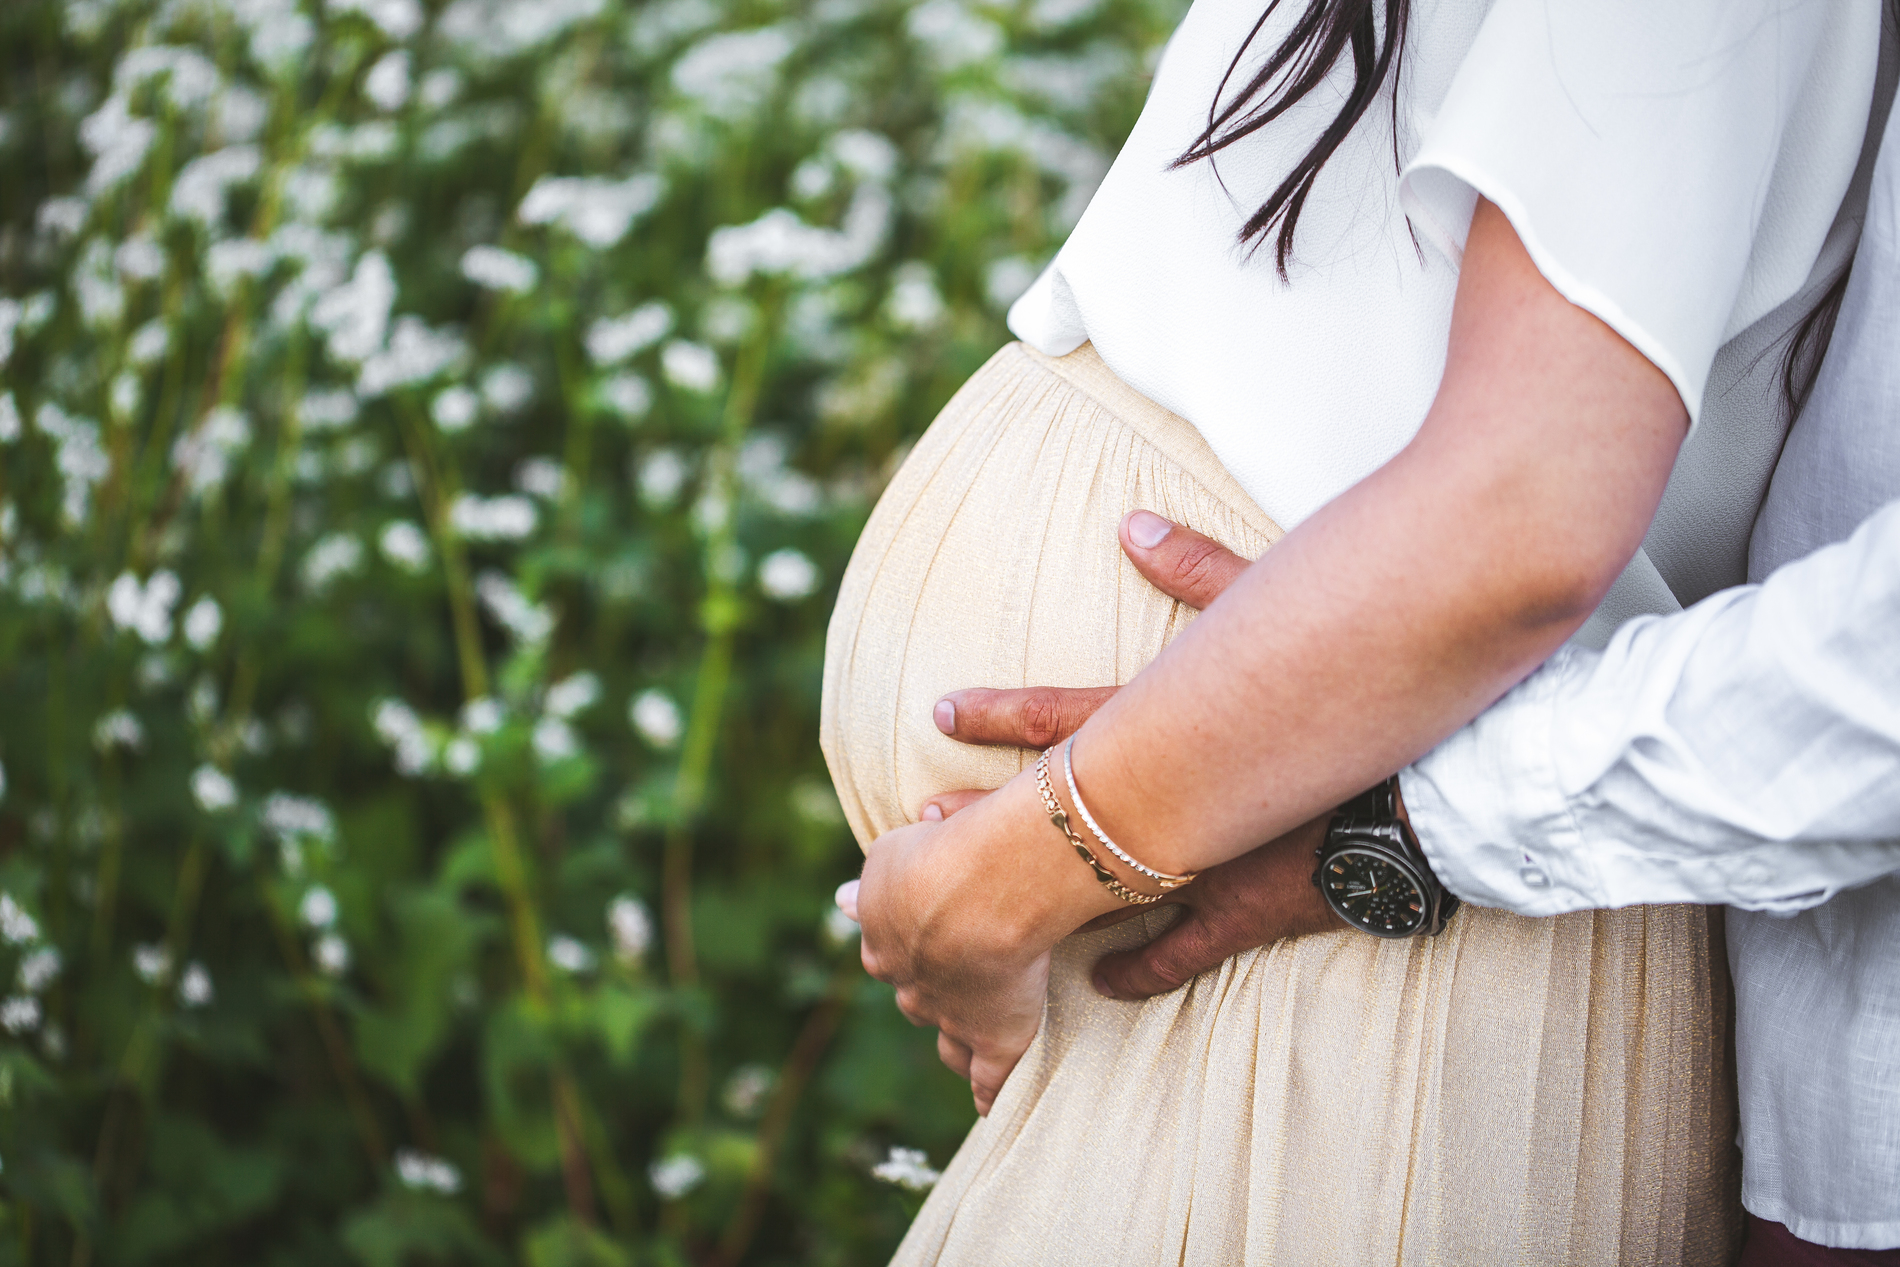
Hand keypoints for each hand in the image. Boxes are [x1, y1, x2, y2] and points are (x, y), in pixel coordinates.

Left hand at [836, 771, 1119, 1115]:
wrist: (978, 891)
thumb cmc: (936, 856)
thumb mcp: (887, 855)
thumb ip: (871, 884)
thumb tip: (842, 899)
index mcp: (881, 941)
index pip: (884, 953)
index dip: (904, 946)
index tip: (918, 938)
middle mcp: (910, 985)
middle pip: (912, 998)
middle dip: (926, 990)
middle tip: (950, 976)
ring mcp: (953, 1017)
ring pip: (947, 1039)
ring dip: (952, 1039)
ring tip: (960, 1044)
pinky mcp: (997, 1039)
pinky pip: (990, 1078)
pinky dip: (991, 1093)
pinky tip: (989, 1106)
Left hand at [923, 508, 1340, 1001]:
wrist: (1430, 769)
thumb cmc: (1351, 675)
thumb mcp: (1274, 607)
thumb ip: (1199, 568)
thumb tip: (1133, 524)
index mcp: (1169, 726)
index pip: (1063, 717)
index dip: (997, 715)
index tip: (937, 715)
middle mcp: (1172, 801)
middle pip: (1058, 811)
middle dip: (985, 818)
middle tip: (916, 829)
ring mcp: (1204, 862)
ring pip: (1099, 890)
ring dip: (1037, 901)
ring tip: (974, 916)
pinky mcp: (1248, 910)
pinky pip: (1180, 950)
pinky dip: (1139, 968)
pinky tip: (1099, 983)